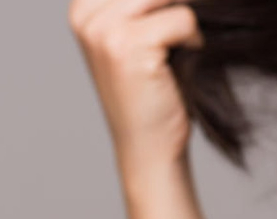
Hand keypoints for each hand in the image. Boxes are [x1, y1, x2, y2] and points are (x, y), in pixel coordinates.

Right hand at [69, 0, 202, 178]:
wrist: (148, 146)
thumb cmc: (149, 92)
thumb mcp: (139, 36)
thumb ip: (146, 3)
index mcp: (83, 7)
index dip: (162, 2)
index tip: (162, 34)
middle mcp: (86, 15)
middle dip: (178, 6)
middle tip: (177, 39)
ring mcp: (103, 30)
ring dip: (185, 22)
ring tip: (176, 52)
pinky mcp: (127, 47)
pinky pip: (183, 19)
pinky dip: (193, 42)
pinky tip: (180, 64)